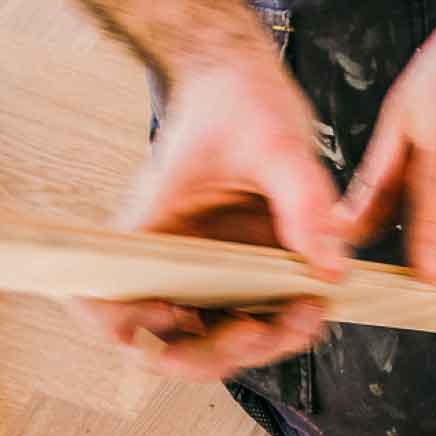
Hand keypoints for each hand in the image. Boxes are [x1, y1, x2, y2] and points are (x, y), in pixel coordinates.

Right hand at [82, 59, 347, 380]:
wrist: (245, 81)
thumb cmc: (236, 100)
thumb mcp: (275, 141)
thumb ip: (302, 203)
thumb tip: (330, 270)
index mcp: (146, 230)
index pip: (105, 301)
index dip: (129, 329)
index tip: (170, 323)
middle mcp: (167, 263)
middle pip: (169, 343)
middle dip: (217, 353)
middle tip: (262, 331)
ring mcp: (204, 275)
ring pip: (216, 343)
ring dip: (261, 345)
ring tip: (307, 313)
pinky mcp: (240, 276)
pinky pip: (253, 321)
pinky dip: (283, 327)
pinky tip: (315, 302)